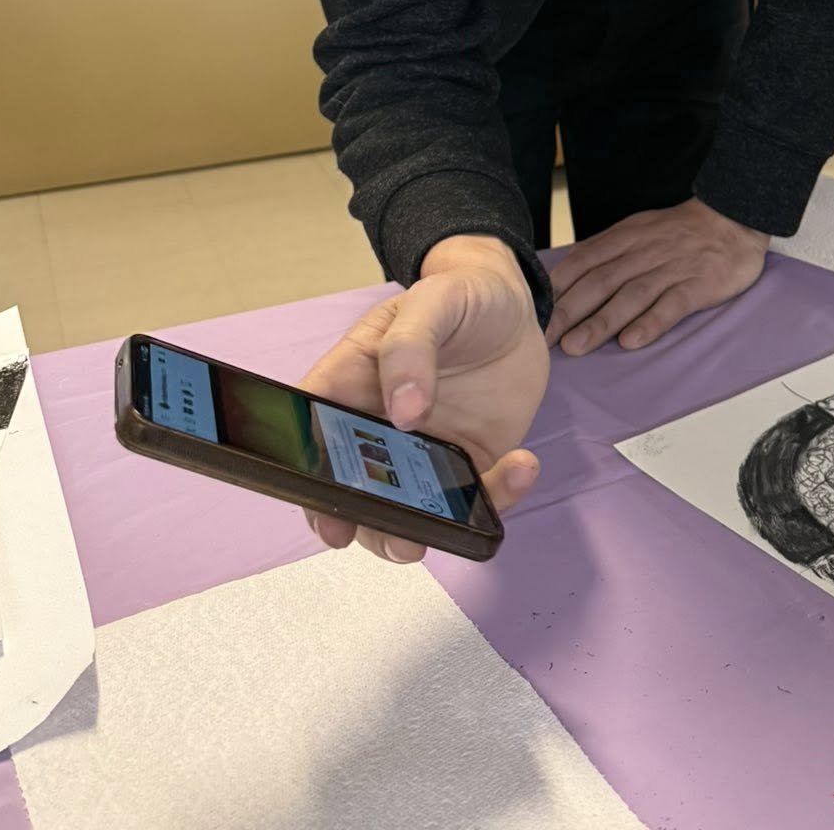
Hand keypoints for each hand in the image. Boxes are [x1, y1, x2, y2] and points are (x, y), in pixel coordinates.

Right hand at [300, 235, 549, 563]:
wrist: (513, 304)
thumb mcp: (430, 302)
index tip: (329, 517)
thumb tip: (402, 413)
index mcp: (350, 386)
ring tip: (452, 525)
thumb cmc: (458, 295)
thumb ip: (409, 347)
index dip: (311, 485)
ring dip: (428, 528)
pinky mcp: (471, 460)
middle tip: (399, 536)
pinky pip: (477, 494)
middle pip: (357, 491)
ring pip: (412, 509)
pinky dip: (497, 495)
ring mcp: (426, 450)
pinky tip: (522, 465)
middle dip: (371, 525)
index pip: (314, 438)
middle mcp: (380, 428)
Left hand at [546, 198, 768, 355]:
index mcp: (626, 237)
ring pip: (630, 295)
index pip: (583, 262)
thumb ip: (607, 251)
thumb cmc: (681, 231)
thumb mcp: (639, 229)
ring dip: (601, 321)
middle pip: (600, 281)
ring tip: (576, 346)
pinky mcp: (697, 285)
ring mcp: (671, 269)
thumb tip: (566, 275)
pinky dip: (651, 322)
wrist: (733, 218)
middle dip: (568, 310)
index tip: (534, 313)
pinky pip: (671, 304)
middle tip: (543, 339)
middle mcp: (643, 252)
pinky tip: (632, 341)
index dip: (557, 288)